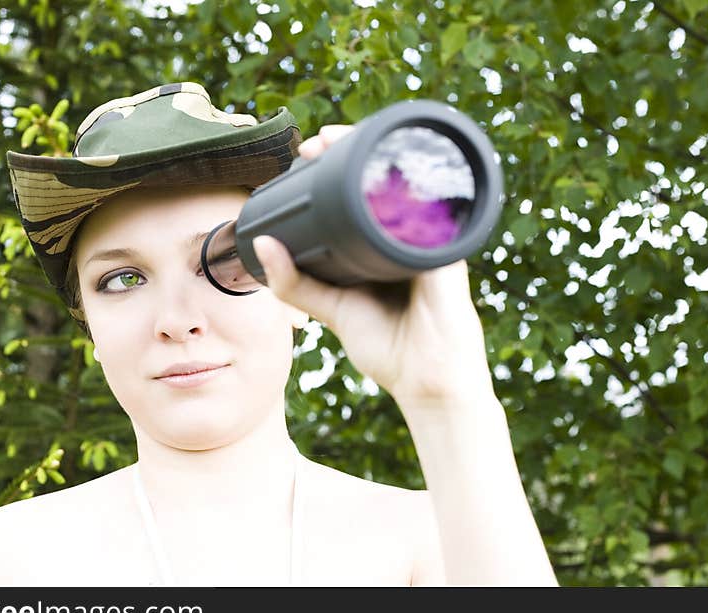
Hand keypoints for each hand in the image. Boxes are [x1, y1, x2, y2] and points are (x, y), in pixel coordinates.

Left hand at [253, 125, 494, 406]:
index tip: (306, 153)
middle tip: (318, 141)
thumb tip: (260, 245)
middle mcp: (407, 235)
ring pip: (405, 182)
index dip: (336, 168)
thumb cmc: (388, 348)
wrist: (428, 379)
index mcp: (380, 245)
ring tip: (340, 137)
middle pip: (383, 180)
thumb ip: (296, 283)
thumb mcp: (332, 309)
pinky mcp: (447, 248)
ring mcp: (429, 238)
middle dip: (352, 148)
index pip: (359, 195)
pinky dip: (412, 182)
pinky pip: (434, 207)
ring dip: (376, 152)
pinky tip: (388, 159)